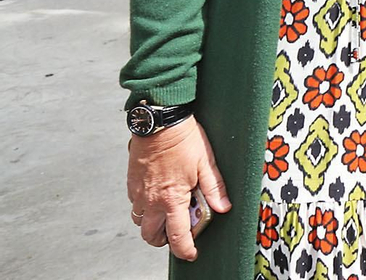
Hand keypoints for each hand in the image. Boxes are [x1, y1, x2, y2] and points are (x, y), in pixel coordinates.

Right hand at [126, 117, 229, 260]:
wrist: (160, 121)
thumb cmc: (184, 140)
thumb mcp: (206, 163)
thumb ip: (215, 188)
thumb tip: (224, 207)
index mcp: (172, 199)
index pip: (176, 236)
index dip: (185, 249)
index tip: (191, 253)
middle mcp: (151, 200)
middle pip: (150, 236)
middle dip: (163, 240)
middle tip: (176, 234)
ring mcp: (138, 192)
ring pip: (140, 221)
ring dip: (152, 223)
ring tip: (167, 213)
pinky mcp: (131, 182)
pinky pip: (135, 204)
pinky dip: (144, 207)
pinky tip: (158, 195)